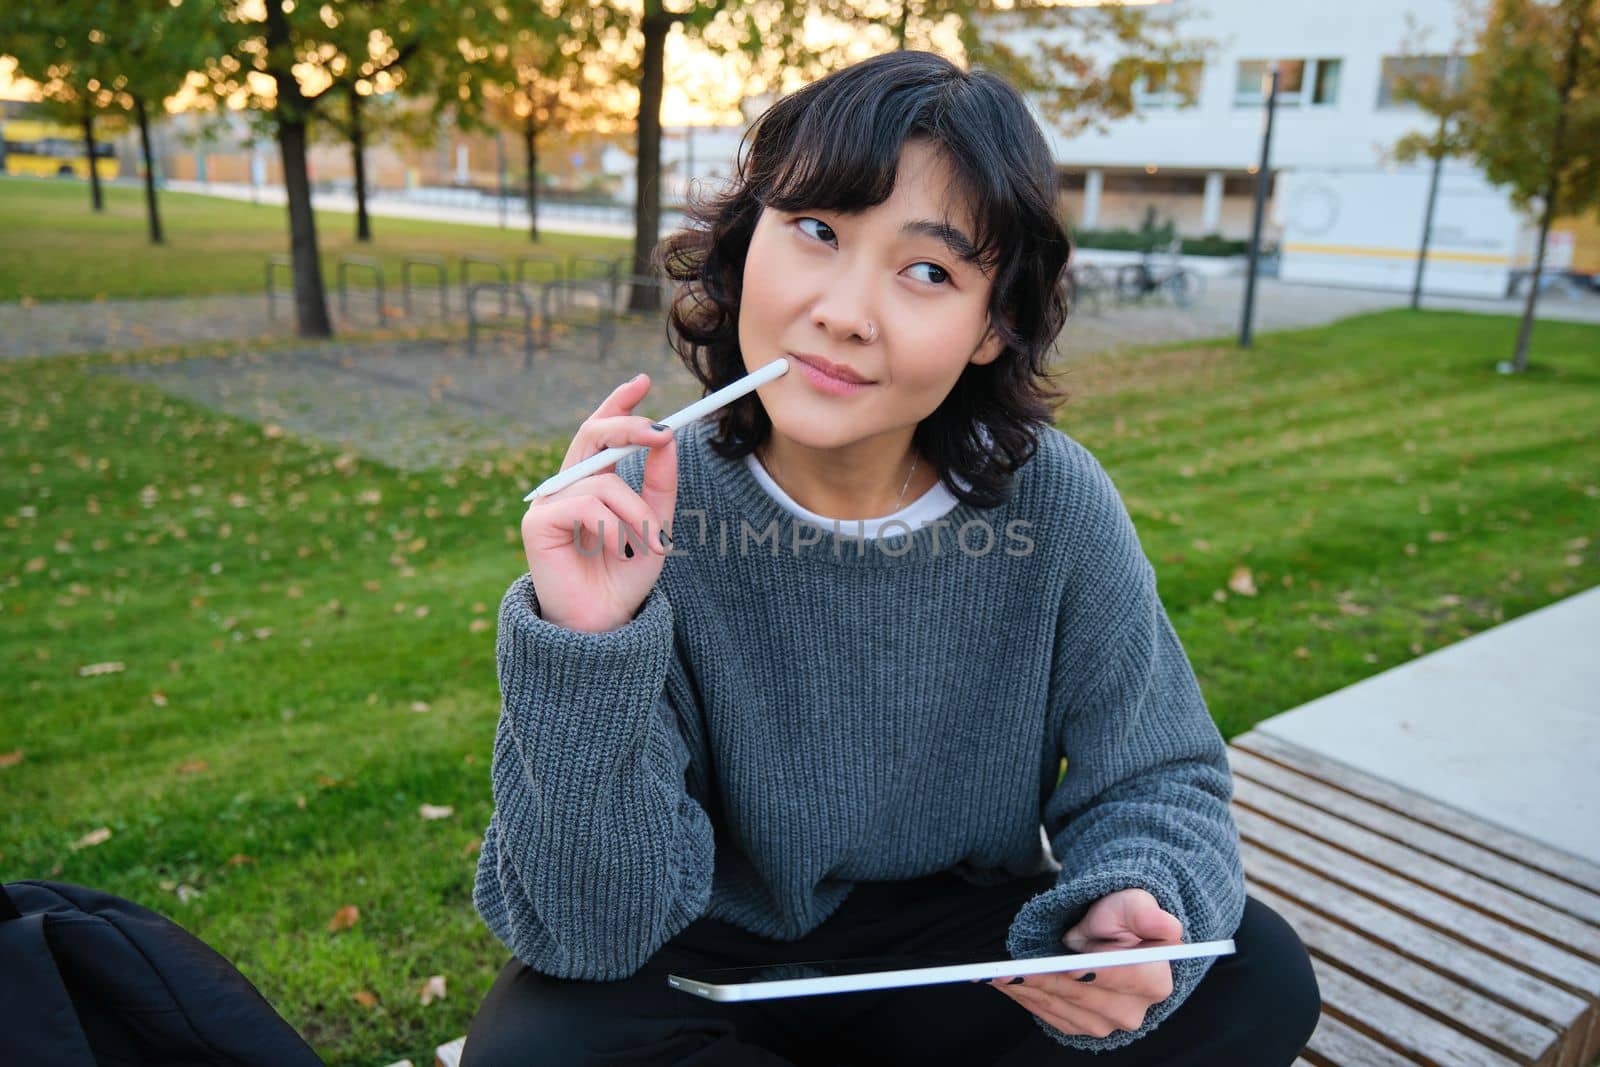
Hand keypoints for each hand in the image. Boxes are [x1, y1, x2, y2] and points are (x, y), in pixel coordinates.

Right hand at [521, 373, 676, 633]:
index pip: (601, 433)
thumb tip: (667, 439)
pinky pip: (586, 504)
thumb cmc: (625, 577)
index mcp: (592, 483)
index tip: (643, 381)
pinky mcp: (536, 522)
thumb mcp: (654, 524)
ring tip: (644, 544)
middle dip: (629, 427)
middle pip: (592, 435)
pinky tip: (613, 551)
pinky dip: (612, 527)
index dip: (617, 404)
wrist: (603, 625)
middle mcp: (567, 486)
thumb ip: (659, 484)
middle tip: (663, 432)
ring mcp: (548, 502)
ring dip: (637, 512)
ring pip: (604, 481)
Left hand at [985, 888, 1180, 1038]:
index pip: (1124, 977)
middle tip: (1014, 970)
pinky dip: (1028, 1000)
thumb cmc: (1121, 917)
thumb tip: (1167, 924)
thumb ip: (1146, 915)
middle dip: (1049, 981)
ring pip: (1064, 1008)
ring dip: (1031, 992)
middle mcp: (1133, 1010)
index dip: (1096, 972)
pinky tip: (1008, 985)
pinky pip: (1051, 1017)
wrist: (1107, 936)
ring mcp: (1108, 1023)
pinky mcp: (1084, 1026)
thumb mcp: (1133, 905)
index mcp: (1155, 980)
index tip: (1071, 967)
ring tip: (1002, 976)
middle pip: (1086, 996)